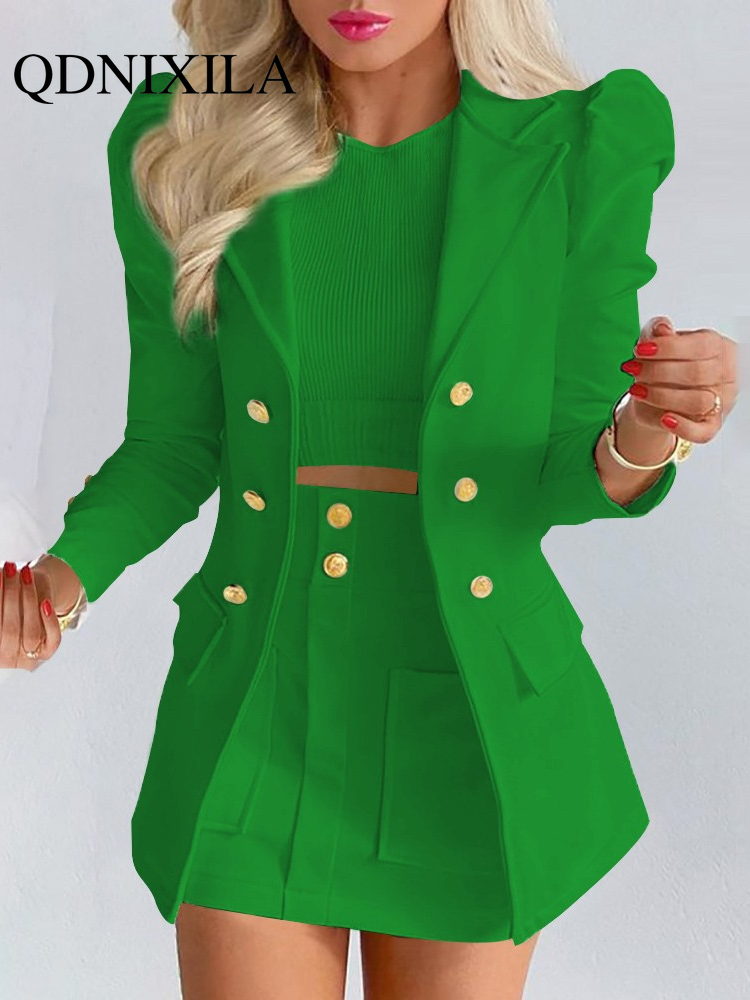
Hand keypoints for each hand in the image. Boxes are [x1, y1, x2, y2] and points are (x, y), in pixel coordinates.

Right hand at [0, 557, 77, 671]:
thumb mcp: (2, 600)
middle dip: (10, 595)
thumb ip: (0, 594)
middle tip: (11, 569)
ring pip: (31, 633)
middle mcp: (4, 657)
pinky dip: (50, 621)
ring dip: (28, 599)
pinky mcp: (46, 653)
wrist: (27, 608)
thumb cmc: (7, 604)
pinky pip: (52, 640)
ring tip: (25, 574)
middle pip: (9, 630)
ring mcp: (25, 658)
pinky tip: (45, 602)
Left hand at [620, 315, 737, 444]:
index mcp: (719, 347)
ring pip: (697, 401)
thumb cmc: (664, 364)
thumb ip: (659, 332)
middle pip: (696, 373)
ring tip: (637, 390)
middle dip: (658, 371)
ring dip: (662, 396)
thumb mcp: (658, 343)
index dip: (668, 347)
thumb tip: (662, 328)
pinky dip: (683, 427)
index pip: (701, 345)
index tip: (640, 350)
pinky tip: (664, 419)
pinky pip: (703, 432)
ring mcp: (722, 401)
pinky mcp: (712, 425)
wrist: (658, 396)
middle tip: (633, 370)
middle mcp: (726, 374)